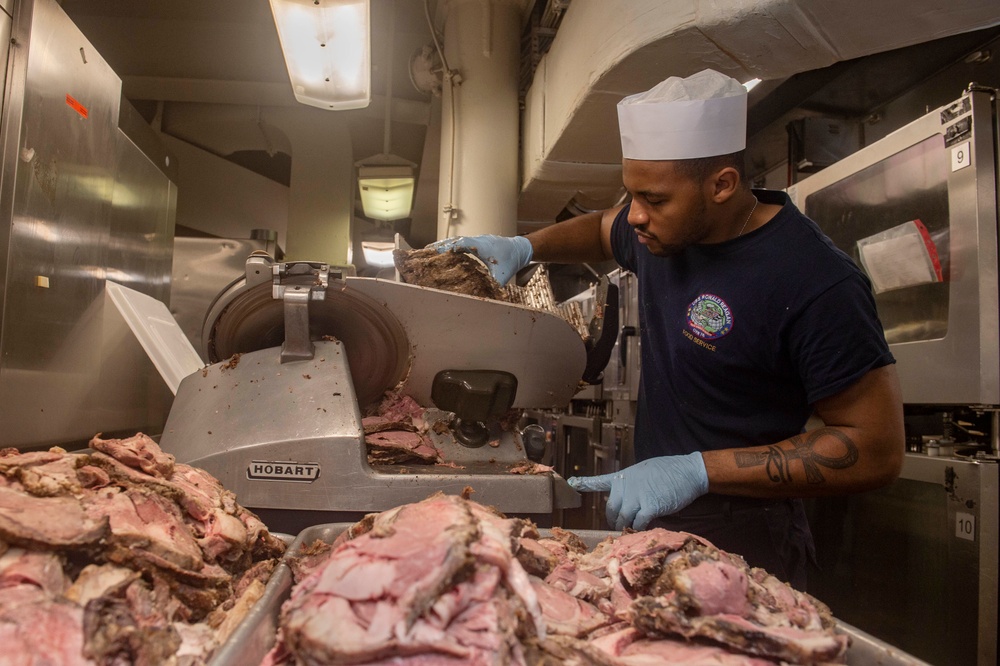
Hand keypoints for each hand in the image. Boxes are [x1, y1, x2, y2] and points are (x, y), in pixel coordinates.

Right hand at [428, 235, 532, 285]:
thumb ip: (494, 286)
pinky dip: (453, 245)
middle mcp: (477, 240)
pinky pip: (462, 241)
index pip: (459, 243)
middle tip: (426, 251)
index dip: (445, 247)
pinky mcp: (478, 242)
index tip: (433, 251)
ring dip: (445, 244)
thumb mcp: (503, 275)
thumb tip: (488, 298)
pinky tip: (447, 252)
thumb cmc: (511, 260)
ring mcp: (477, 239)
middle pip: (454, 239)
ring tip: (431, 251)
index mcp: (480, 246)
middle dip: (440, 245)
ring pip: (457, 239)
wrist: (521, 249)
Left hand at [567, 452, 708, 530]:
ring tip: (630, 531)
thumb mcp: (643, 472)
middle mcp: (626, 486)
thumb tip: (628, 499)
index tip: (571, 483)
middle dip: (614, 521)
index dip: (585, 483)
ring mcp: (637, 496)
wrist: (687, 471)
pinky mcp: (649, 507)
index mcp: (623, 477)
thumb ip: (632, 485)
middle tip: (618, 527)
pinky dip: (640, 528)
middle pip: (611, 510)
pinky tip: (644, 529)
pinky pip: (639, 523)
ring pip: (623, 519)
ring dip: (626, 527)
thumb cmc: (668, 471)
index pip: (599, 481)